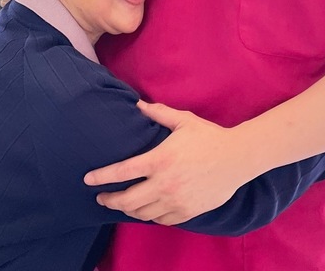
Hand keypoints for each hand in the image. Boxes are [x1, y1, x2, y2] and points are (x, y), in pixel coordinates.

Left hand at [84, 101, 243, 224]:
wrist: (237, 158)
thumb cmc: (209, 137)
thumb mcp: (183, 120)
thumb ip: (158, 113)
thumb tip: (138, 104)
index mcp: (159, 159)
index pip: (122, 172)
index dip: (102, 177)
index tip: (88, 180)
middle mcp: (164, 184)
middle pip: (127, 200)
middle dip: (110, 200)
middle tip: (101, 197)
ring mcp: (176, 201)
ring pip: (142, 213)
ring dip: (128, 210)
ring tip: (122, 203)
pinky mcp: (187, 212)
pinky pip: (161, 220)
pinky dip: (150, 216)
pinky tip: (147, 209)